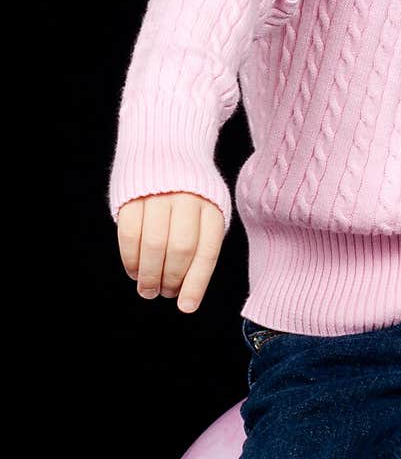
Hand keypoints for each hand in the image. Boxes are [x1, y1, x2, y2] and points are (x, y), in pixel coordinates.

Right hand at [116, 192, 224, 312]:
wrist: (169, 151)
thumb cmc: (191, 195)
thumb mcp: (207, 213)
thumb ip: (201, 245)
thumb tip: (187, 292)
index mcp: (212, 207)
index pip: (206, 251)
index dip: (196, 283)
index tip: (186, 307)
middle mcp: (188, 199)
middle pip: (180, 249)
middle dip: (171, 279)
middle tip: (163, 293)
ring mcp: (160, 195)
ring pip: (154, 244)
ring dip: (149, 275)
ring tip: (147, 289)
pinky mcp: (133, 195)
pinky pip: (129, 234)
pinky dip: (130, 259)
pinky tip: (134, 270)